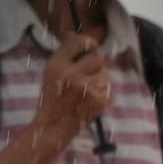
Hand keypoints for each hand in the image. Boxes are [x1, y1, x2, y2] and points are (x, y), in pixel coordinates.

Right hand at [34, 24, 119, 142]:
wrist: (52, 127)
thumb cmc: (52, 98)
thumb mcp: (51, 72)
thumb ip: (66, 55)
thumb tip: (80, 36)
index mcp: (56, 64)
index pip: (81, 41)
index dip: (90, 44)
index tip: (90, 49)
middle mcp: (70, 73)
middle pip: (98, 58)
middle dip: (97, 67)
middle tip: (89, 78)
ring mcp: (85, 88)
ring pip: (106, 75)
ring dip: (101, 83)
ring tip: (88, 94)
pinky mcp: (98, 101)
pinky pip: (110, 91)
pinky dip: (105, 97)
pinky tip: (92, 103)